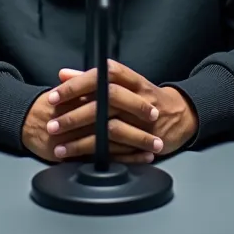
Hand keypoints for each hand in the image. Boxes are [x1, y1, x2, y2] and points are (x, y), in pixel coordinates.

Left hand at [45, 60, 198, 162]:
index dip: (79, 83)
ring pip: (110, 130)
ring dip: (82, 141)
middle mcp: (139, 98)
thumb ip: (92, 79)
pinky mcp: (145, 143)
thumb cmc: (145, 96)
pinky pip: (119, 150)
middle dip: (76, 115)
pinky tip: (79, 159)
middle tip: (53, 124)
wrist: (180, 115)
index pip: (103, 76)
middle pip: (105, 103)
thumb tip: (63, 74)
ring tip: (60, 147)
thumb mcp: (124, 82)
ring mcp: (144, 122)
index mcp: (133, 81)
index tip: (56, 94)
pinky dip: (98, 155)